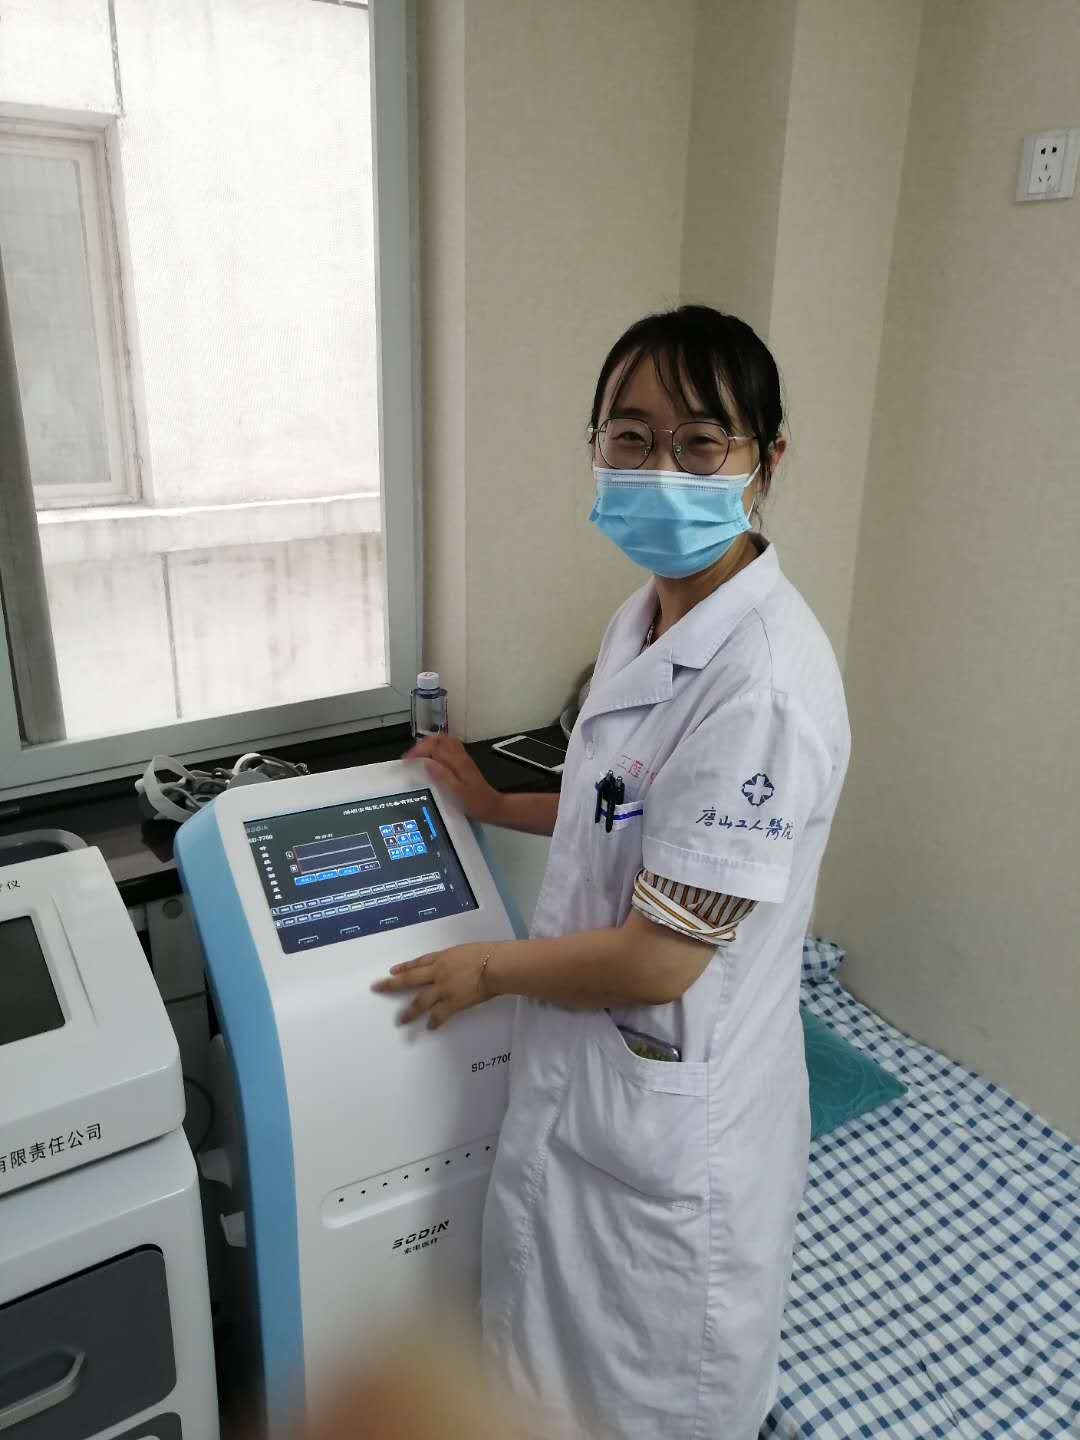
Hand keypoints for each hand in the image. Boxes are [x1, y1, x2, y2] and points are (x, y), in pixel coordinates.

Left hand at [372, 942, 496, 1029]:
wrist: (493, 965)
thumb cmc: (486, 954)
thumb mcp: (466, 950)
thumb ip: (457, 959)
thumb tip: (457, 964)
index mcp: (441, 958)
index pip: (418, 963)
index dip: (405, 967)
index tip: (393, 971)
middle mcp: (437, 973)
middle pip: (409, 979)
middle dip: (392, 984)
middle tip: (377, 987)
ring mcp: (443, 989)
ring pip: (420, 1001)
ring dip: (409, 1011)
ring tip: (400, 1020)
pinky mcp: (452, 1002)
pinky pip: (439, 1015)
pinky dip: (434, 1021)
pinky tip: (429, 1027)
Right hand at [404, 734, 503, 823]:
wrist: (493, 806)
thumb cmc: (475, 802)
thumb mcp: (457, 792)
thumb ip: (442, 776)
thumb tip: (426, 763)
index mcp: (457, 762)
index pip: (434, 746)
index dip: (418, 750)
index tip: (406, 761)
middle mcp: (460, 756)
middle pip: (439, 738)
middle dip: (422, 744)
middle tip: (410, 756)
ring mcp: (463, 758)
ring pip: (444, 740)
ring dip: (429, 744)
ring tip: (417, 755)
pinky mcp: (464, 762)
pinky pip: (448, 747)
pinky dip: (436, 748)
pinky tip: (430, 759)